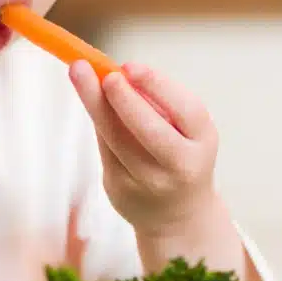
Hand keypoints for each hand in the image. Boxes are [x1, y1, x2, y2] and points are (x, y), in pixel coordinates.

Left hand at [69, 61, 222, 239]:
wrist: (178, 214)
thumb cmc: (180, 152)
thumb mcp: (185, 128)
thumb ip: (159, 103)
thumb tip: (118, 72)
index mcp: (202, 143)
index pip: (186, 111)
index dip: (157, 86)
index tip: (129, 65)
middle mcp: (179, 167)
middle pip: (149, 131)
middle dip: (123, 99)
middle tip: (102, 72)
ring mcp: (147, 183)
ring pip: (116, 139)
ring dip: (95, 102)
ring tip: (79, 72)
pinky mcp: (119, 190)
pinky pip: (104, 148)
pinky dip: (98, 120)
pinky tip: (91, 98)